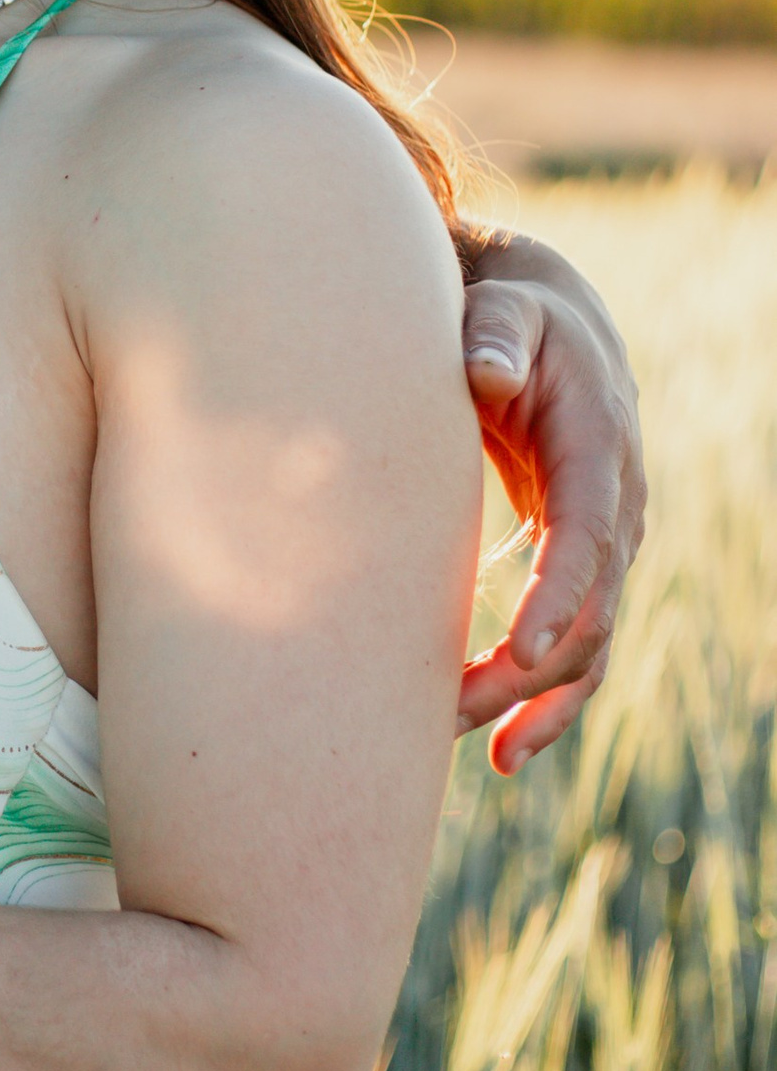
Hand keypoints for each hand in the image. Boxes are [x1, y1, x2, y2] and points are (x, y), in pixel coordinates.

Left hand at [457, 233, 648, 773]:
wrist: (550, 331)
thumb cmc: (515, 321)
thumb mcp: (505, 312)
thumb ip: (493, 336)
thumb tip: (481, 372)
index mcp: (600, 452)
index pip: (588, 536)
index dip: (558, 595)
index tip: (517, 649)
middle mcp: (618, 511)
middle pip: (590, 612)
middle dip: (528, 671)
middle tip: (452, 713)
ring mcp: (606, 547)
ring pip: (590, 647)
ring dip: (541, 704)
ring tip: (490, 757)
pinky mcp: (580, 568)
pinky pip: (577, 647)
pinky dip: (547, 699)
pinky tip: (505, 746)